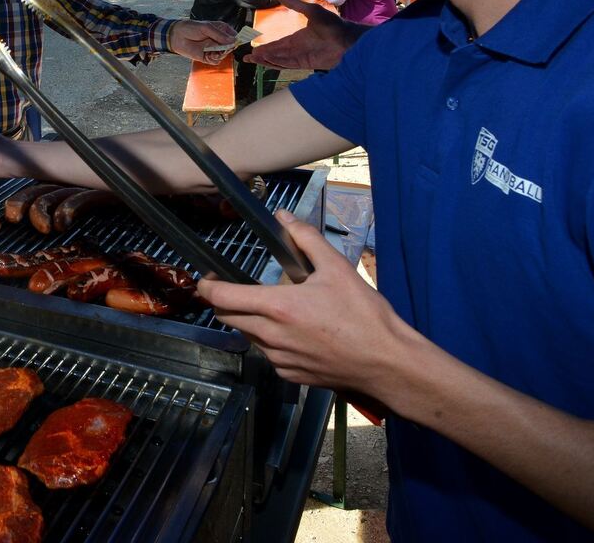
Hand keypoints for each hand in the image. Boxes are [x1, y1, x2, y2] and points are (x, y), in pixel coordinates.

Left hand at [169, 20, 235, 63]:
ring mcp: (213, 49)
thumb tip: (233, 40)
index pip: (233, 35)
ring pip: (223, 55)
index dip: (236, 40)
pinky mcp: (207, 57)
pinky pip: (215, 61)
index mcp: (221, 30)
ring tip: (212, 53)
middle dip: (227, 49)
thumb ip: (219, 34)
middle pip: (230, 47)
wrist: (177, 36)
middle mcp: (218, 40)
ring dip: (219, 55)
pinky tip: (208, 56)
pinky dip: (213, 60)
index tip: (235, 43)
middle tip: (222, 49)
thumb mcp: (206, 27)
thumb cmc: (190, 28)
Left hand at [195, 209, 407, 395]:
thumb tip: (285, 218)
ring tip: (277, 309)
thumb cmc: (364, 316)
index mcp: (277, 307)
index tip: (207, 278)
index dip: (207, 287)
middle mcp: (271, 336)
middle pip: (228, 318)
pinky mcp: (290, 375)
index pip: (223, 298)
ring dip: (251, 321)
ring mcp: (279, 359)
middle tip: (238, 289)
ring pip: (249, 336)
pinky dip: (272, 341)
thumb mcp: (337, 269)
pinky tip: (296, 332)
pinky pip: (269, 354)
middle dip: (227, 303)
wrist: (386, 364)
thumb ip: (307, 240)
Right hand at [244, 1, 359, 69]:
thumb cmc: (333, 24)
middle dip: (262, 55)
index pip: (279, 43)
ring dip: (266, 60)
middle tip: (247, 57)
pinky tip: (267, 61)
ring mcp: (301, 57)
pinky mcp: (306, 64)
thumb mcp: (311, 10)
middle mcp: (298, 48)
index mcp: (299, 36)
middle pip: (276, 53)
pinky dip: (277, 63)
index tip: (254, 48)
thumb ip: (295, 5)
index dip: (267, 46)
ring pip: (279, 60)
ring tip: (253, 59)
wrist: (348, 39)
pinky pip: (288, 65)